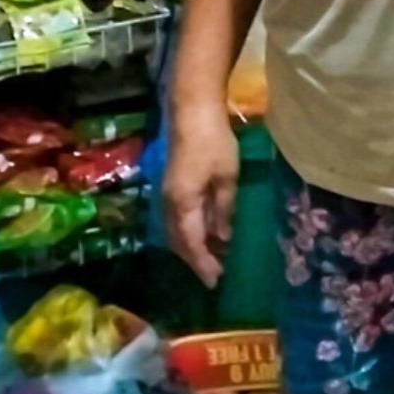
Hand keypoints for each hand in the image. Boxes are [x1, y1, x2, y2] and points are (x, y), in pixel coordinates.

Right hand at [164, 108, 238, 286]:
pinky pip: (178, 219)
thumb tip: (223, 239)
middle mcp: (169, 204)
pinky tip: (206, 232)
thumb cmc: (213, 143)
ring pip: (176, 232)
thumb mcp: (226, 178)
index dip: (203, 264)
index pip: (191, 244)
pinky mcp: (171, 186)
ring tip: (213, 257)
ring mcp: (167, 194)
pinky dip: (190, 232)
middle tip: (215, 274)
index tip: (215, 282)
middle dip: (196, 260)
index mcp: (182, 204)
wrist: (191, 111)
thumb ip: (224, 210)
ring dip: (192, 247)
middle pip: (179, 242)